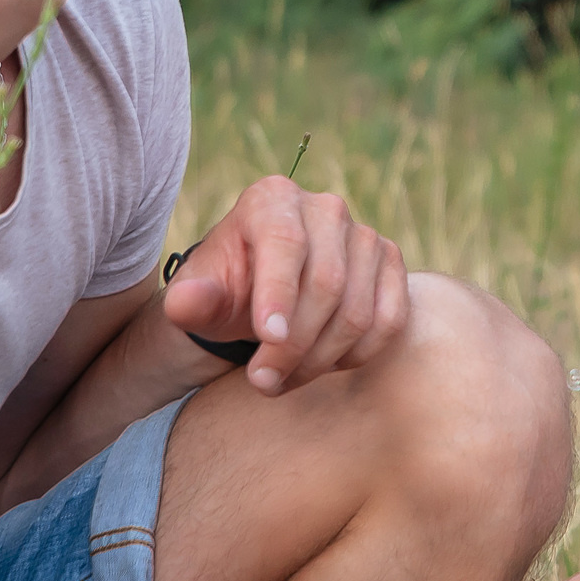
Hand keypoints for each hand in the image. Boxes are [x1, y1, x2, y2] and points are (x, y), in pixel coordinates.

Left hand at [160, 174, 408, 395]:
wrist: (261, 295)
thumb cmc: (227, 291)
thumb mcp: (198, 296)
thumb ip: (189, 300)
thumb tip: (189, 302)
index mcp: (272, 199)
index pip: (285, 242)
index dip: (279, 293)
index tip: (268, 339)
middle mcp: (325, 208)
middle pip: (326, 283)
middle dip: (294, 344)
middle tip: (262, 381)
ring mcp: (364, 235)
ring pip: (358, 310)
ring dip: (321, 359)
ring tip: (283, 379)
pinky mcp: (390, 263)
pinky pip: (389, 320)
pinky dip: (357, 354)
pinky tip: (323, 364)